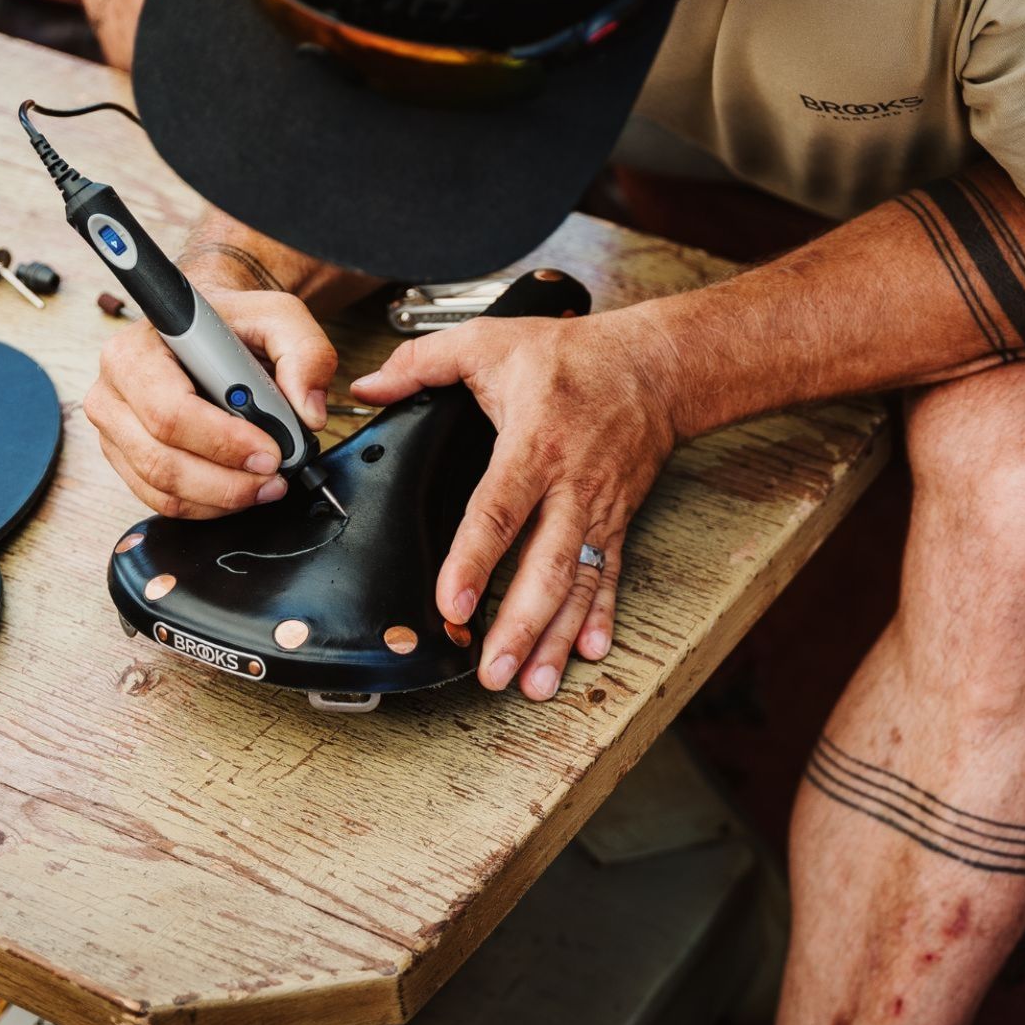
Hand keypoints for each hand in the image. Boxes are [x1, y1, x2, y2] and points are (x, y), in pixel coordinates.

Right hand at [83, 280, 334, 517]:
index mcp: (137, 351)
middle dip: (226, 481)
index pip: (170, 411)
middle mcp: (114, 392)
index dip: (223, 442)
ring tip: (265, 486)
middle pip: (160, 460)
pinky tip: (238, 489)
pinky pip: (161, 500)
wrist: (205, 333)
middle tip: (273, 478)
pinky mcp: (125, 459)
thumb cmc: (232, 323)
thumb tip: (309, 411)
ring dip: (221, 498)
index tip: (269, 451)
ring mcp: (114, 430)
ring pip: (161, 488)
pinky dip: (207, 505)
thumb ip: (305, 353)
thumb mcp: (279, 317)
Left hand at [351, 311, 675, 700]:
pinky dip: (600, 617)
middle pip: (545, 566)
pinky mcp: (617, 522)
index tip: (453, 602)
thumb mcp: (491, 341)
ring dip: (556, 637)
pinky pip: (608, 577)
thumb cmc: (574, 356)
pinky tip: (588, 652)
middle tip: (493, 670)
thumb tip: (368, 387)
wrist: (656, 367)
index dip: (475, 559)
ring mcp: (598, 510)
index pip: (499, 510)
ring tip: (535, 683)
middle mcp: (571, 487)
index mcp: (534, 444)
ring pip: (576, 584)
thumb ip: (423, 362)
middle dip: (521, 625)